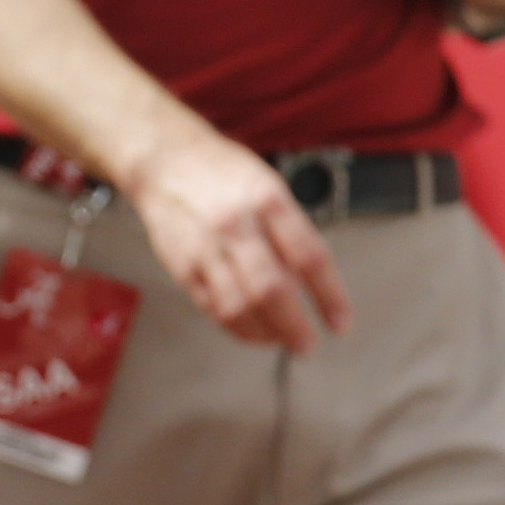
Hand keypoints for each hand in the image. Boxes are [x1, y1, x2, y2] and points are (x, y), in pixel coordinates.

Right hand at [120, 122, 352, 354]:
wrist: (165, 159)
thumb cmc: (222, 172)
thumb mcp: (268, 185)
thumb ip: (289, 229)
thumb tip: (312, 283)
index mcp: (267, 199)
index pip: (308, 256)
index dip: (329, 296)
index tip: (340, 322)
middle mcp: (237, 224)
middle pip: (272, 289)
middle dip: (295, 327)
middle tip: (308, 344)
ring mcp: (206, 247)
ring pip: (240, 307)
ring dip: (266, 334)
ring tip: (281, 341)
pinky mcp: (183, 266)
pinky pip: (214, 308)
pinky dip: (238, 328)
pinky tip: (253, 331)